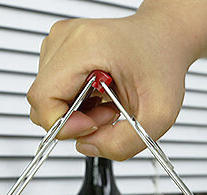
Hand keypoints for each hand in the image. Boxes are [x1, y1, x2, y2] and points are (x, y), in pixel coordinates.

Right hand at [27, 14, 194, 160]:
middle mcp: (64, 39)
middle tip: (108, 114)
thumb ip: (122, 143)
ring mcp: (58, 43)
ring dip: (77, 112)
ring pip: (48, 99)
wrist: (164, 37)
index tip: (92, 126)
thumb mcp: (158, 114)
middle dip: (75, 120)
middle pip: (42, 100)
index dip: (65, 124)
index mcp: (83, 45)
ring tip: (108, 102)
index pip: (44, 98)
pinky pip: (54, 91)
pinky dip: (76, 102)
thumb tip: (87, 146)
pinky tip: (99, 95)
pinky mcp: (59, 51)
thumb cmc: (162, 63)